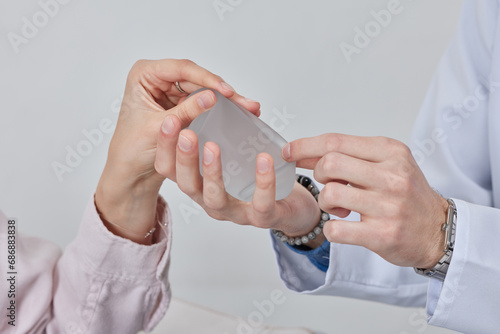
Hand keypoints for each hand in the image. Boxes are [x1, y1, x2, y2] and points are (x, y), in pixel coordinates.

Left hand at [95, 59, 259, 243]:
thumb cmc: (132, 149)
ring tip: (248, 107)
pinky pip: (204, 102)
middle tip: (244, 102)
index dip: (206, 79)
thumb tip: (212, 97)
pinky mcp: (180, 104)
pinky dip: (220, 108)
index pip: (180, 69)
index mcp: (144, 75)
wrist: (131, 171)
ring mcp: (170, 90)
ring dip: (226, 100)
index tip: (226, 91)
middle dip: (221, 91)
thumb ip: (186, 111)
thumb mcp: (160, 128)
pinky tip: (238, 111)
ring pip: (203, 89)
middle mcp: (158, 78)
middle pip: (196, 79)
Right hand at [155, 129, 325, 248]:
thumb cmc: (257, 177)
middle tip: (187, 134)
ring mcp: (236, 212)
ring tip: (213, 146)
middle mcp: (211, 201)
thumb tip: (219, 95)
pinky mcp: (264, 218)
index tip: (168, 121)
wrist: (291, 205)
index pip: (172, 169)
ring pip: (215, 199)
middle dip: (184, 159)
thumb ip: (225, 132)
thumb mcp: (236, 153)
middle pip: (187, 185)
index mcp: (200, 184)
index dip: (166, 148)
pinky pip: (261, 204)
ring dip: (212, 172)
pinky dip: (263, 182)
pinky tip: (264, 160)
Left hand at [282, 133, 448, 267]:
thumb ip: (350, 156)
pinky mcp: (383, 234)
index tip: (288, 151)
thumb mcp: (387, 163)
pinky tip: (342, 226)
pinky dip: (331, 228)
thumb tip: (304, 153)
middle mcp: (392, 176)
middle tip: (328, 183)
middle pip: (330, 164)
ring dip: (325, 203)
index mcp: (391, 152)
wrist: (438, 229)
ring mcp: (388, 206)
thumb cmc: (407, 194)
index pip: (336, 141)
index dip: (305, 146)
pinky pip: (336, 229)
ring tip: (339, 207)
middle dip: (318, 174)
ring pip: (330, 195)